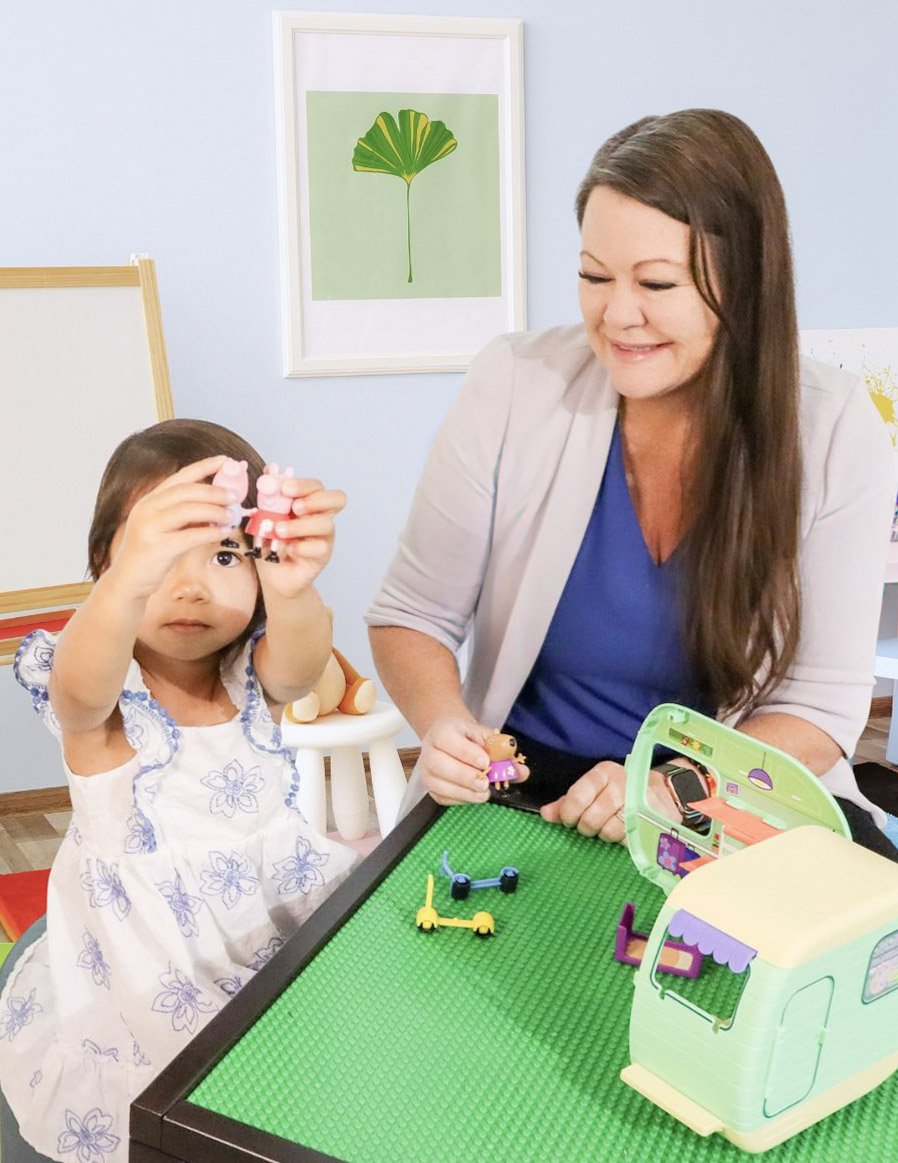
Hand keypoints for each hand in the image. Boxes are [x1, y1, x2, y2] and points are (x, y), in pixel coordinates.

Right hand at [106, 457, 234, 599]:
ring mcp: (150, 527)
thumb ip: (187, 515)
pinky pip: (190, 536)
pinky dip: (211, 533)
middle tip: (234, 497)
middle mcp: (147, 509)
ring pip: (188, 510)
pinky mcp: (157, 548)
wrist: (128, 581)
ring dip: (215, 511)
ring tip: (231, 516)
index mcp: (150, 500)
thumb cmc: (152, 554)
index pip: (180, 477)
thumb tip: (221, 505)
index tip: (226, 460)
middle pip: (186, 491)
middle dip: (214, 491)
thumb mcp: (167, 528)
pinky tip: (223, 533)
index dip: (204, 466)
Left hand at [254, 479, 345, 597]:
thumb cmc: (272, 543)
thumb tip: (270, 470)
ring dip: (300, 526)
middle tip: (294, 508)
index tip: (284, 488)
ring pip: (326, 524)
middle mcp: (322, 517)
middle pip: (337, 498)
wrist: (273, 575)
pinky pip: (319, 548)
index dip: (304, 484)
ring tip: (279, 531)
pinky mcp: (322, 557)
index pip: (317, 486)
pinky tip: (288, 550)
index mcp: (309, 504)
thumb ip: (269, 496)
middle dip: (314, 499)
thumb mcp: (265, 517)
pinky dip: (300, 547)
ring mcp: (325, 537)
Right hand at [420, 717, 529, 805]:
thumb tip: (520, 771)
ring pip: (439, 785)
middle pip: (439, 765)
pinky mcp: (431, 788)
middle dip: (464, 776)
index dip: (467, 753)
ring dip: (464, 792)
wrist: (449, 741)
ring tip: (483, 794)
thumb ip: (503, 751)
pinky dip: (460, 799)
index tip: (485, 762)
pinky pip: (443, 797)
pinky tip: (474, 796)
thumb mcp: (485, 736)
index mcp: (441, 731)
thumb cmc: (468, 738)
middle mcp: (429, 751)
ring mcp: (426, 771)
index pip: (448, 741)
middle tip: (484, 783)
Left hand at [540, 761, 681, 841]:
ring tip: (609, 824)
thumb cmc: (618, 791)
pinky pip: (624, 840)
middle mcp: (621, 785)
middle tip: (591, 823)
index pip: (576, 797)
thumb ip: (567, 801)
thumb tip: (545, 813)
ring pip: (606, 832)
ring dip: (604, 833)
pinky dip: (620, 839)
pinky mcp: (649, 822)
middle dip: (586, 826)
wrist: (661, 794)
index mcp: (604, 773)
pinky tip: (623, 830)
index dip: (567, 813)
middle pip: (589, 819)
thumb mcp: (593, 788)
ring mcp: (637, 804)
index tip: (568, 819)